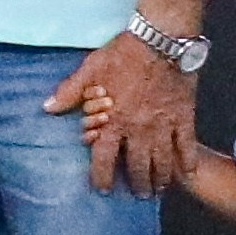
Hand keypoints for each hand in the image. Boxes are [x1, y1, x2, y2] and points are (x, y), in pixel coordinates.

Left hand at [52, 33, 193, 194]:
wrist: (161, 41)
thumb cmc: (123, 54)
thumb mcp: (90, 70)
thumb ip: (69, 92)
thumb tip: (47, 108)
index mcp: (113, 121)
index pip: (104, 159)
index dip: (102, 177)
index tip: (103, 189)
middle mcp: (138, 130)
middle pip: (137, 167)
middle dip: (137, 184)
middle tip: (137, 193)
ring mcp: (163, 126)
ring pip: (162, 163)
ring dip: (160, 180)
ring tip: (157, 190)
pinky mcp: (184, 118)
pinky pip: (187, 146)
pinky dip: (188, 162)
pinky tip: (188, 174)